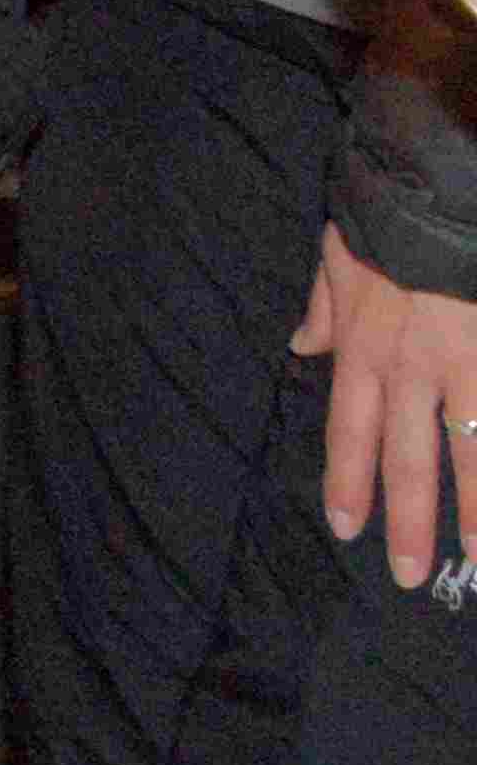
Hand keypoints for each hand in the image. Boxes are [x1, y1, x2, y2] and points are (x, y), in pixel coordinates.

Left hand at [296, 219, 476, 592]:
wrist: (446, 187)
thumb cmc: (393, 216)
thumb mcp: (339, 256)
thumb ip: (324, 308)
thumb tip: (304, 344)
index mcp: (365, 348)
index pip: (350, 431)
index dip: (347, 482)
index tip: (346, 527)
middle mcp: (413, 369)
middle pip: (408, 460)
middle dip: (409, 523)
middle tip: (411, 578)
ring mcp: (467, 366)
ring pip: (472, 456)